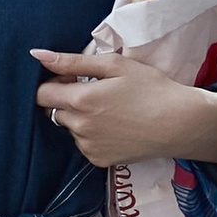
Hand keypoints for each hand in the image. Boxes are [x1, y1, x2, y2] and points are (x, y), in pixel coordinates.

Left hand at [32, 48, 216, 170]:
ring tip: (111, 110)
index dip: (53, 83)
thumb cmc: (150, 88)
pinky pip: (84, 144)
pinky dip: (92, 135)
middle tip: (96, 92)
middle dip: (66, 100)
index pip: (40, 94)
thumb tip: (37, 55)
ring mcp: (88, 147)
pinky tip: (116, 126)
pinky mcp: (98, 161)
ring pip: (70, 128)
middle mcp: (80, 128)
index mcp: (81, 101)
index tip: (72, 78)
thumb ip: (72, 61)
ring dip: (80, 118)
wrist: (179, 124)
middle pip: (53, 111)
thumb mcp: (114, 65)